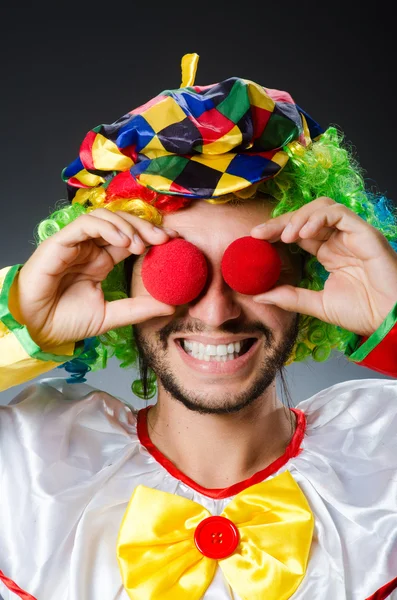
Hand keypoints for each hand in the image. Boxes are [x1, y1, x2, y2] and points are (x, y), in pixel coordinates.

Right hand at [12, 209, 177, 348]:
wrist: (37, 330)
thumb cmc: (67, 321)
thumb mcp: (111, 316)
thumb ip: (138, 309)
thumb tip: (171, 305)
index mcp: (102, 261)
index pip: (130, 239)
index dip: (151, 236)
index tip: (174, 242)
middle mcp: (90, 248)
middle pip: (121, 224)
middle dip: (145, 227)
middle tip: (164, 238)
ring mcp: (76, 243)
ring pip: (104, 218)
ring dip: (127, 226)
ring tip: (140, 244)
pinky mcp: (60, 242)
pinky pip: (85, 224)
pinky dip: (106, 228)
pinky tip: (122, 241)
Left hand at [251, 197, 396, 336]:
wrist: (389, 320)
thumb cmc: (363, 312)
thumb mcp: (318, 304)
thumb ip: (291, 297)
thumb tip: (260, 295)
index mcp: (328, 253)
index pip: (298, 233)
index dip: (276, 232)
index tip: (254, 239)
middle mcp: (339, 239)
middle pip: (305, 217)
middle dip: (280, 222)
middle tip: (259, 234)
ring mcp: (352, 234)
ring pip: (321, 207)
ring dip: (299, 217)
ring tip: (285, 236)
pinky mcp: (364, 232)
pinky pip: (339, 213)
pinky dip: (319, 218)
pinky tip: (303, 233)